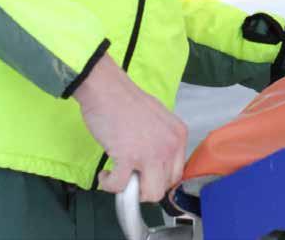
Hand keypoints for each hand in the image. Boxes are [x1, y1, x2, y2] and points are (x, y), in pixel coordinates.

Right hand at [74, 54, 187, 201]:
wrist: (108, 90)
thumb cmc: (129, 103)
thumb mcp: (159, 120)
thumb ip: (162, 141)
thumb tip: (156, 166)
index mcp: (179, 135)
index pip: (177, 173)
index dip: (158, 179)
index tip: (144, 175)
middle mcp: (170, 145)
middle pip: (164, 187)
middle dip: (145, 187)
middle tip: (130, 176)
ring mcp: (151, 153)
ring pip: (149, 194)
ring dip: (131, 190)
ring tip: (120, 176)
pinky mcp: (128, 158)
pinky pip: (120, 187)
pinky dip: (109, 184)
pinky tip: (105, 173)